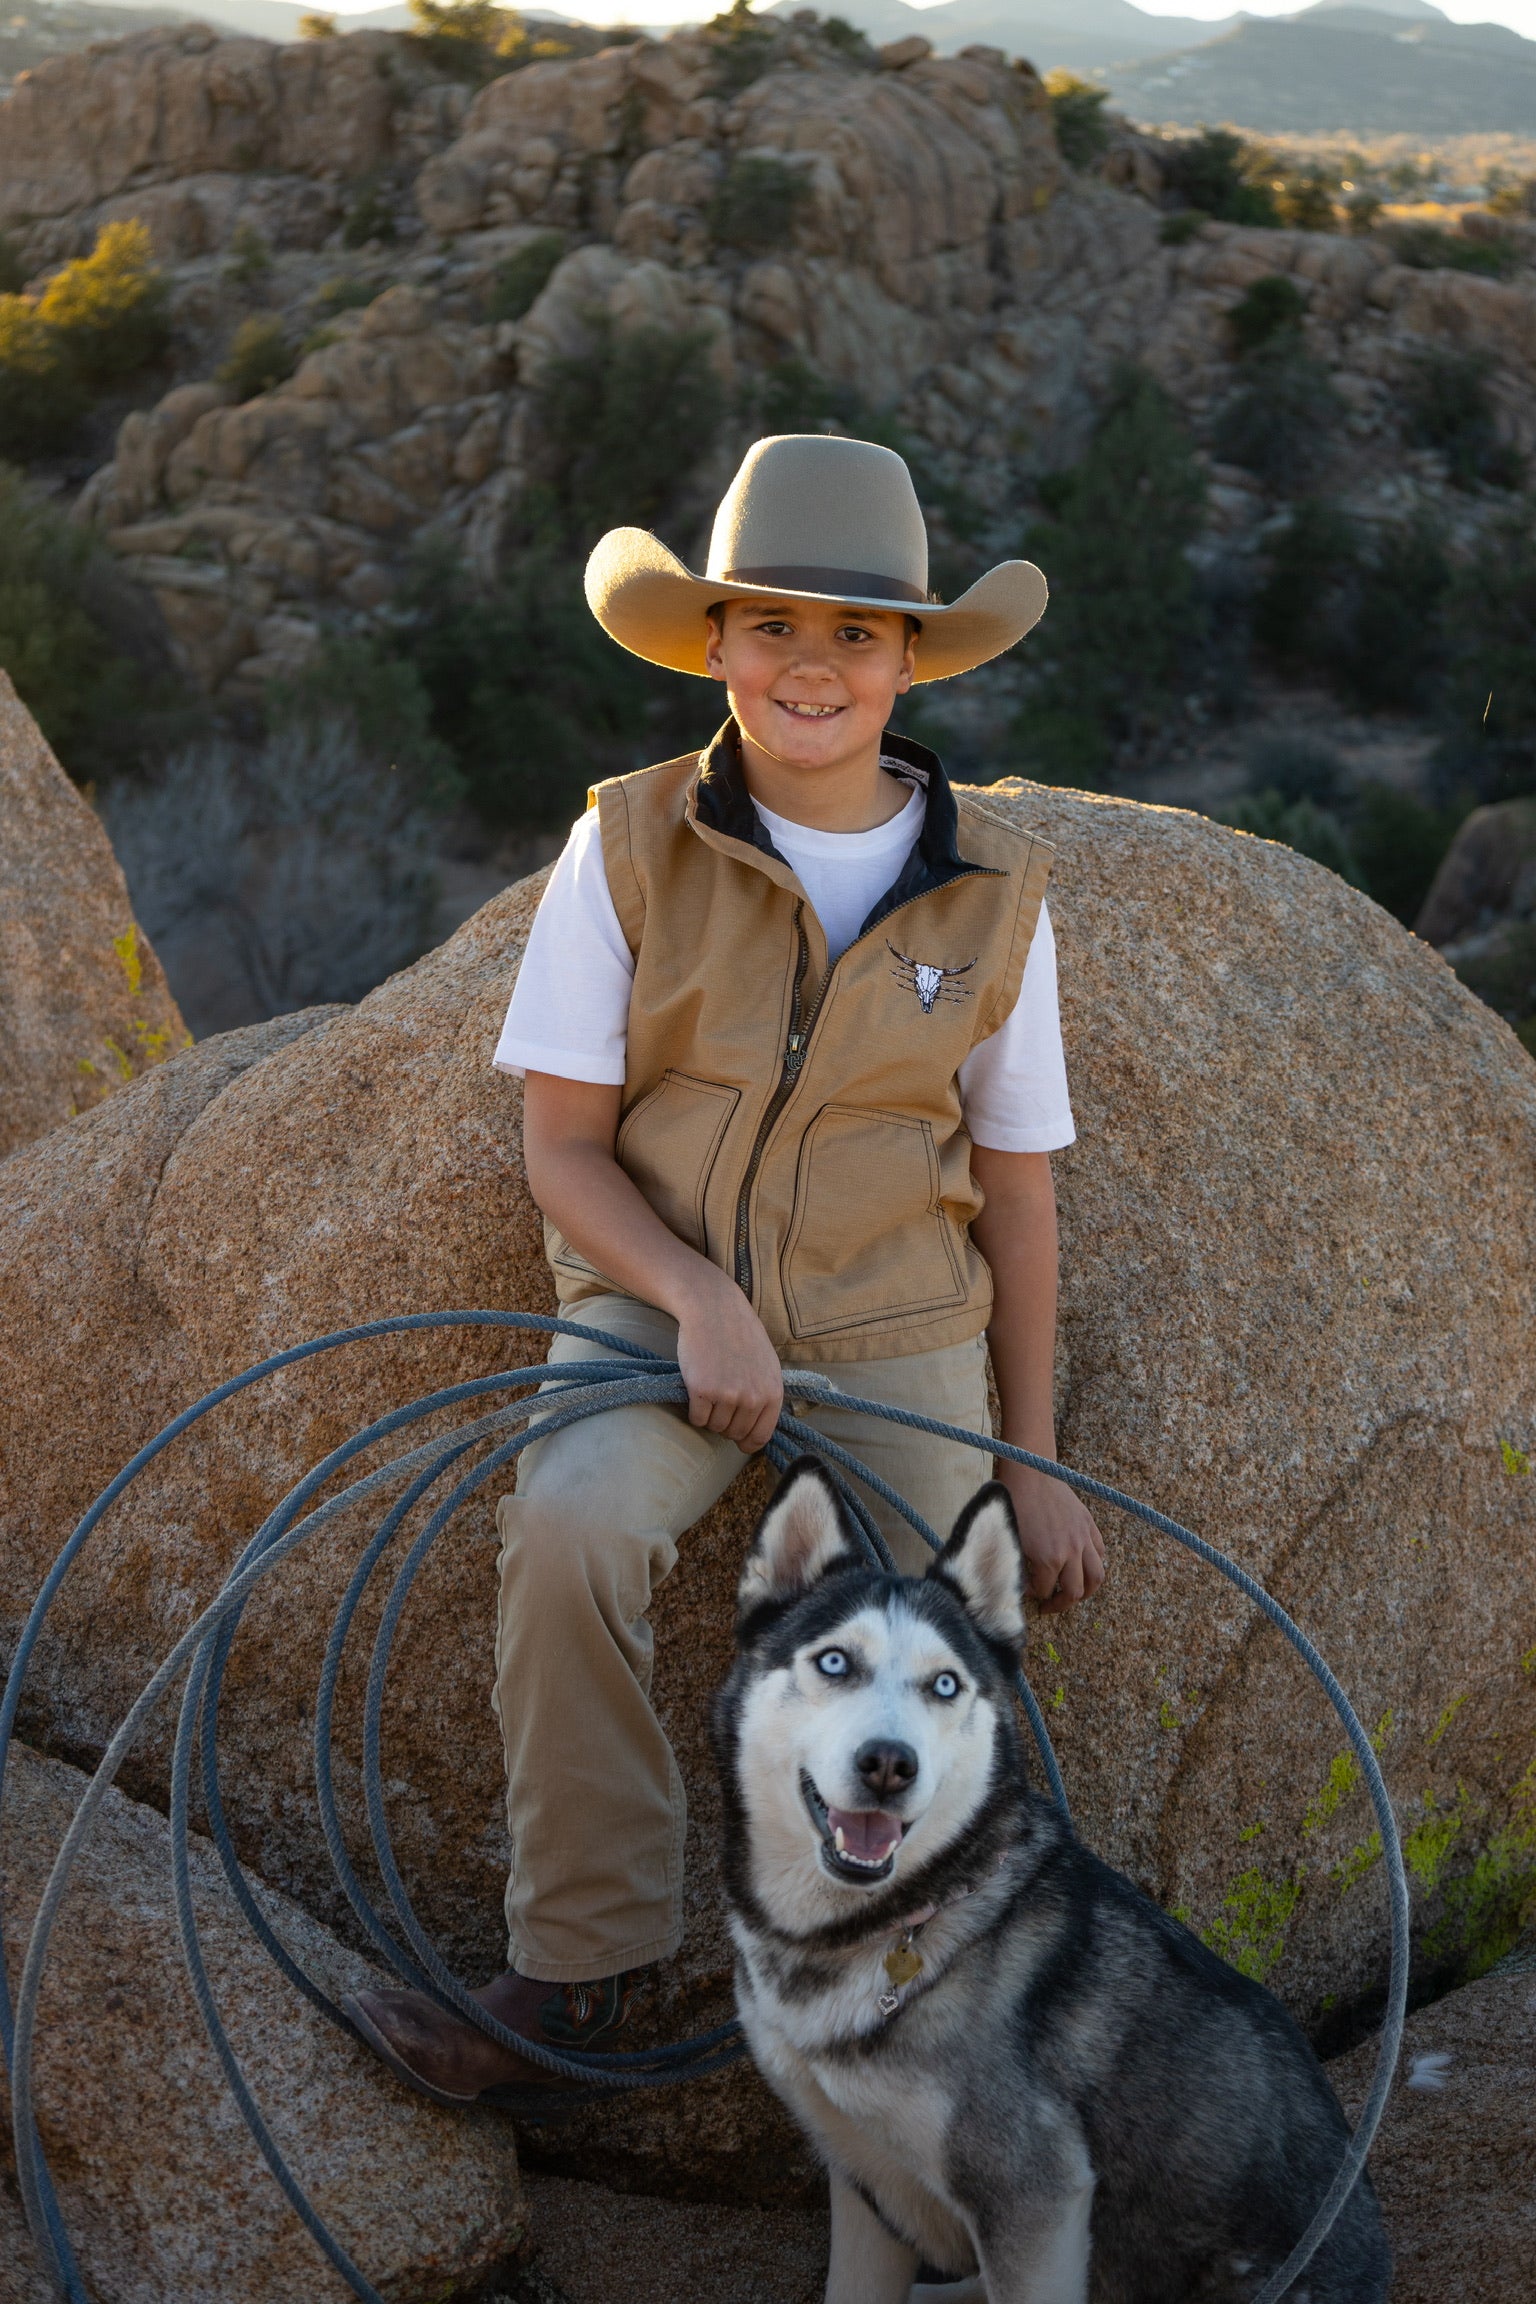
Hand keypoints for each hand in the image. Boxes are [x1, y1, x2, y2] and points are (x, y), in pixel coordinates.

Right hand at [674, 1270, 784, 1451]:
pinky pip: (696, 1418)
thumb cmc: (740, 1335)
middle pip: (734, 1433)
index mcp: (772, 1393)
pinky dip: (694, 1410)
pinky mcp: (702, 1390)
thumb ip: (765, 1395)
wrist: (714, 1309)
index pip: (760, 1436)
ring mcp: (727, 1395)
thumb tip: (758, 1430)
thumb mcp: (767, 1365)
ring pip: (714, 1427)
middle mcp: (752, 1397)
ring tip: (710, 1390)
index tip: (738, 1441)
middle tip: (719, 1401)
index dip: (746, 1442)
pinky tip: (697, 1390)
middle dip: (725, 1424)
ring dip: (709, 1415)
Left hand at [997, 1459, 1105, 1615]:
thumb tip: (1025, 1583)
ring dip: (1087, 1591)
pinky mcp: (1089, 1525)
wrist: (1031, 1473)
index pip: (1045, 1591)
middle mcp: (1071, 1552)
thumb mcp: (1013, 1539)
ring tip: (1075, 1594)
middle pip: (1075, 1592)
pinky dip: (1094, 1563)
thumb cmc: (1014, 1503)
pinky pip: (1100, 1552)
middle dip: (1061, 1603)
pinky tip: (1082, 1565)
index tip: (1026, 1591)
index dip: (1034, 1595)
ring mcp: (1083, 1538)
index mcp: (1048, 1559)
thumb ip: (1020, 1566)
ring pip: (1096, 1577)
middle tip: (1050, 1605)